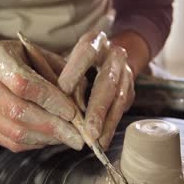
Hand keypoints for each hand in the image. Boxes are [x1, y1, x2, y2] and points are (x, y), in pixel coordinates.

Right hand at [0, 40, 83, 151]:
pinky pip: (11, 142)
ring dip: (47, 138)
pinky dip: (36, 143)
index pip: (24, 84)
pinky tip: (52, 138)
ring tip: (69, 138)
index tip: (73, 112)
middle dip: (53, 126)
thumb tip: (81, 108)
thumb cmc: (25, 58)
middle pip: (17, 112)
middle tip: (77, 136)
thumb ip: (64, 77)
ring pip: (15, 132)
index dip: (51, 101)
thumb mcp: (46, 57)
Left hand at [58, 32, 135, 149]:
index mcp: (96, 41)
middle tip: (88, 130)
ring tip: (96, 141)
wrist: (109, 57)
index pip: (87, 52)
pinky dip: (111, 127)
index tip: (63, 90)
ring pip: (119, 99)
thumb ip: (62, 76)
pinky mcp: (130, 90)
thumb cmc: (79, 61)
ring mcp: (126, 73)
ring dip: (107, 122)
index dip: (75, 71)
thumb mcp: (67, 60)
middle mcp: (114, 55)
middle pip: (107, 81)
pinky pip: (122, 109)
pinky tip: (103, 141)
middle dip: (97, 108)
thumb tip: (53, 102)